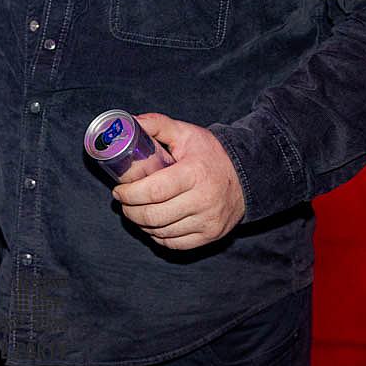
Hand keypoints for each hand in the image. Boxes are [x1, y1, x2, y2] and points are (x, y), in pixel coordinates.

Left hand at [112, 113, 245, 250]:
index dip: (129, 194)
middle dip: (130, 210)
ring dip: (141, 224)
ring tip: (135, 211)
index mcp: (194, 173)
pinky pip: (175, 244)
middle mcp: (203, 200)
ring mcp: (208, 221)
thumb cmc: (211, 153)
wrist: (247, 176)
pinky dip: (158, 236)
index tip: (119, 189)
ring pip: (161, 232)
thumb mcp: (186, 133)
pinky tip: (152, 224)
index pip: (153, 191)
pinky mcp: (210, 235)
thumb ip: (157, 124)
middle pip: (153, 215)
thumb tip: (129, 122)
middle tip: (123, 202)